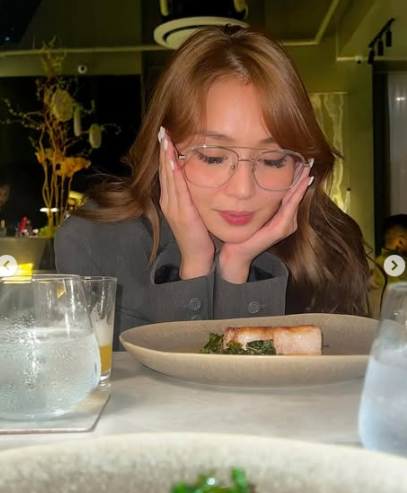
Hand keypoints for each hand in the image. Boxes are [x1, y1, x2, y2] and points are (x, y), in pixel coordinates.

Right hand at [158, 127, 214, 278]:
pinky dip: (174, 171)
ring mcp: (173, 207)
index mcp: (172, 199)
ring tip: (165, 137)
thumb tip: (200, 176)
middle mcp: (168, 201)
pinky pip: (177, 188)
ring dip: (166, 155)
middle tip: (163, 128)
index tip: (166, 133)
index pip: (167, 171)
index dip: (165, 152)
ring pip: (168, 176)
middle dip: (163, 148)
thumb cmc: (200, 234)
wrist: (197, 257)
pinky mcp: (181, 213)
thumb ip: (194, 194)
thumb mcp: (195, 209)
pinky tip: (173, 158)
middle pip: (164, 170)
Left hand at [219, 166, 312, 282]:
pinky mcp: (280, 230)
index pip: (292, 192)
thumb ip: (261, 200)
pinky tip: (300, 183)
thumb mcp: (254, 212)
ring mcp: (286, 226)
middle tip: (310, 159)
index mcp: (282, 216)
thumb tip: (260, 179)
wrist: (236, 252)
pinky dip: (295, 194)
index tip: (303, 160)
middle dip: (303, 176)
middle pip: (297, 194)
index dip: (298, 177)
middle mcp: (288, 220)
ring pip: (296, 198)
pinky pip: (289, 208)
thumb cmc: (243, 232)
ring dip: (301, 182)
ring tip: (307, 167)